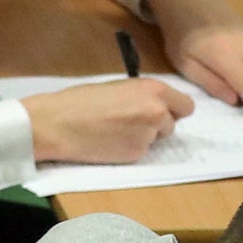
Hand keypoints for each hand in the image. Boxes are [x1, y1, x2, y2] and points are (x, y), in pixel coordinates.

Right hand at [22, 78, 192, 162]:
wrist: (55, 124)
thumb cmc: (80, 100)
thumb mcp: (119, 87)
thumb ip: (143, 96)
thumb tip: (159, 106)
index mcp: (154, 90)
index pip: (186, 106)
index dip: (174, 110)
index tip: (164, 111)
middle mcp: (157, 112)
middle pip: (172, 124)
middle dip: (157, 124)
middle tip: (130, 121)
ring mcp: (148, 136)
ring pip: (156, 140)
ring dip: (143, 137)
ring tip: (115, 130)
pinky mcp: (136, 155)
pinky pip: (142, 152)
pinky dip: (130, 149)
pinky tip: (109, 142)